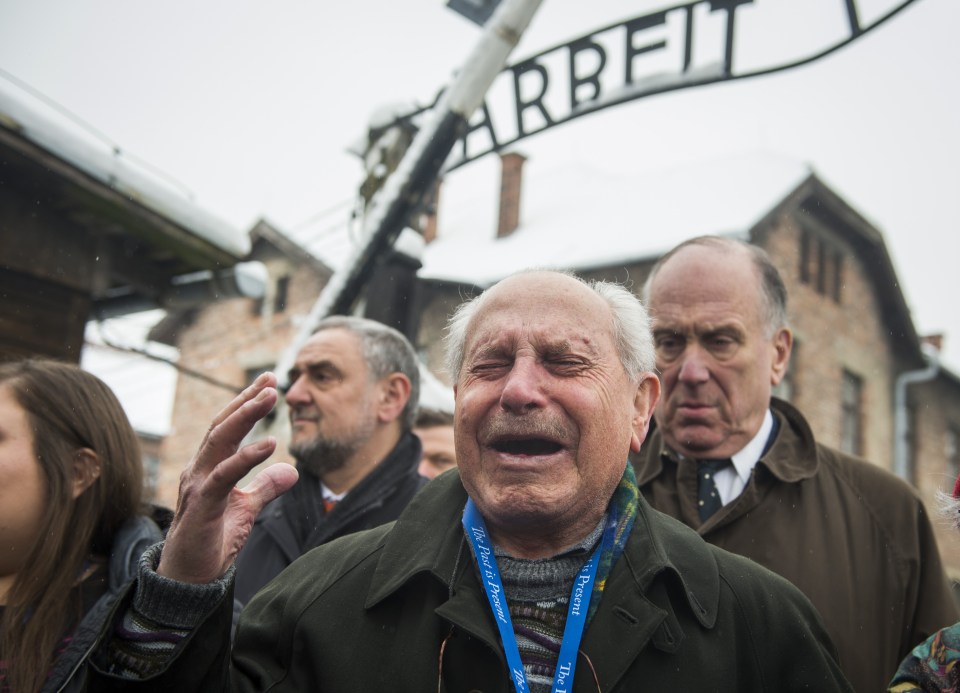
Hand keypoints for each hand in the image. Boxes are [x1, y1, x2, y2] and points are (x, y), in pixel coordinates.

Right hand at [157, 372, 298, 583]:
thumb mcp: (247, 509)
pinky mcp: (202, 505)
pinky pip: (224, 475)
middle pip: (222, 425)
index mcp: (209, 468)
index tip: (268, 383)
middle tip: (270, 380)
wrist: (189, 579)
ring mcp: (198, 485)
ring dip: (245, 416)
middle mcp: (200, 470)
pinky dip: (246, 457)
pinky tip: (269, 444)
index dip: (246, 403)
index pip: (227, 428)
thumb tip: (292, 471)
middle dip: (246, 400)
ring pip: (220, 441)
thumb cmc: (212, 541)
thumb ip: (265, 488)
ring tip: (269, 396)